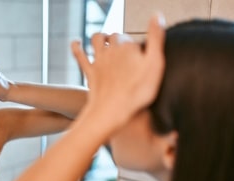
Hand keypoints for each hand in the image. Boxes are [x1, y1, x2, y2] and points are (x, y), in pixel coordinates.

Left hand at [71, 14, 165, 133]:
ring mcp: (99, 61)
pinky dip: (76, 46)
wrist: (112, 111)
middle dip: (120, 39)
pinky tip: (76, 42)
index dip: (137, 45)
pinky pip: (80, 55)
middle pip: (115, 37)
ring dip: (100, 36)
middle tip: (125, 47)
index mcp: (128, 47)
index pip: (132, 39)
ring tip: (103, 39)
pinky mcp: (89, 72)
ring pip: (96, 39)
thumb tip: (157, 16)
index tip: (141, 54)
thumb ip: (156, 39)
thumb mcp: (155, 65)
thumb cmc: (136, 92)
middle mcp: (111, 50)